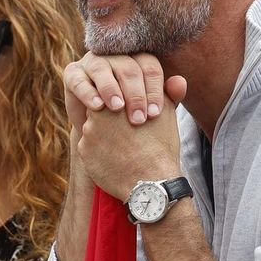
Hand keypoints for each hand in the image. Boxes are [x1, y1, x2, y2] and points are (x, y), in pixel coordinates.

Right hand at [62, 52, 177, 129]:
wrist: (100, 133)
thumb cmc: (130, 117)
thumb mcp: (149, 108)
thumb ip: (167, 96)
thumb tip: (181, 83)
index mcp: (138, 60)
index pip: (150, 66)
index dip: (154, 89)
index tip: (155, 113)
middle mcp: (115, 56)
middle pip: (128, 68)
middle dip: (135, 94)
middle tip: (139, 118)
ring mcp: (92, 62)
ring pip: (102, 69)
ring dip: (111, 89)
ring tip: (117, 108)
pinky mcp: (73, 73)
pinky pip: (79, 79)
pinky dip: (88, 92)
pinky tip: (97, 107)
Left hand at [74, 78, 187, 202]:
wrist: (151, 182)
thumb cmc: (161, 146)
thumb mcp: (167, 114)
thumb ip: (166, 93)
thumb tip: (177, 79)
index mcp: (117, 97)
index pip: (115, 94)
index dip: (125, 106)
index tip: (134, 119)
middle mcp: (97, 111)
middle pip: (102, 110)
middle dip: (112, 120)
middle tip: (129, 134)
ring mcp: (88, 131)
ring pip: (94, 129)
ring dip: (105, 136)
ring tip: (124, 148)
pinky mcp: (83, 151)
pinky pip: (89, 148)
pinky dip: (99, 153)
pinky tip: (115, 160)